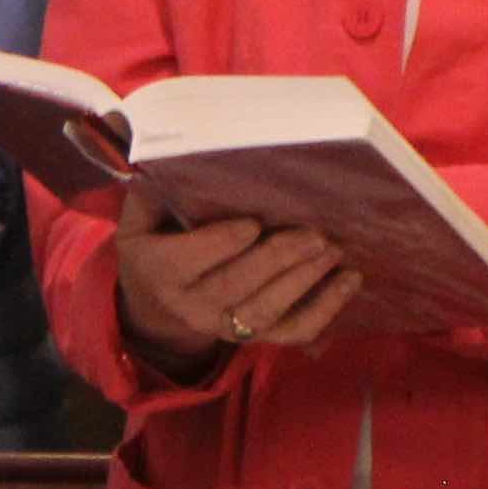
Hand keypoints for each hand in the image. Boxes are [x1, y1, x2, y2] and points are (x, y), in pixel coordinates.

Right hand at [107, 193, 361, 372]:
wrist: (155, 310)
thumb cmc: (155, 247)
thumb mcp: (138, 221)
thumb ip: (149, 190)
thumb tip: (160, 151)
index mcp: (161, 271)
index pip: (190, 262)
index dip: (222, 244)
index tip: (253, 222)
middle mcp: (194, 305)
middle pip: (237, 286)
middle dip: (278, 259)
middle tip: (314, 233)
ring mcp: (226, 326)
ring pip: (268, 311)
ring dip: (305, 281)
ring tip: (333, 249)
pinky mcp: (254, 337)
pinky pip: (292, 331)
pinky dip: (325, 310)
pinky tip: (349, 280)